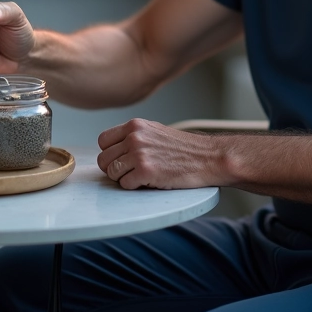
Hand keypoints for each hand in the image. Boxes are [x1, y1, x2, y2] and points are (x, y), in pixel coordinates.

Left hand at [96, 118, 222, 189]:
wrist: (208, 157)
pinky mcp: (145, 171)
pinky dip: (135, 187)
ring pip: (112, 173)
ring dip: (125, 178)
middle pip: (104, 159)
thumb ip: (134, 136)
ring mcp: (139, 153)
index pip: (103, 140)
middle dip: (115, 169)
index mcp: (135, 125)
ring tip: (143, 176)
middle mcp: (134, 137)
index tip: (122, 159)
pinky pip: (125, 185)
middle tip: (132, 172)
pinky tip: (150, 181)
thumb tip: (113, 150)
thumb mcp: (156, 131)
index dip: (111, 153)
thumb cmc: (185, 148)